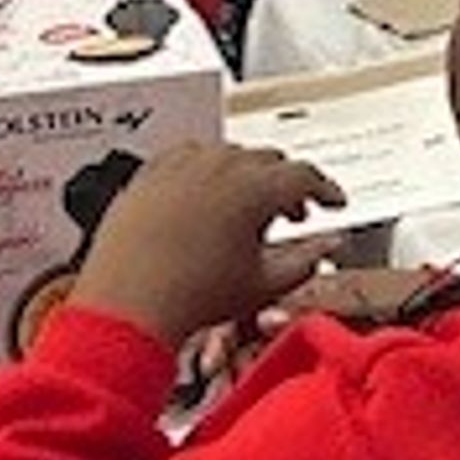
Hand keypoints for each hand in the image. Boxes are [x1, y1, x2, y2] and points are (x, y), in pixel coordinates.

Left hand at [73, 142, 347, 349]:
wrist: (128, 304)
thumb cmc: (189, 296)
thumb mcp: (264, 284)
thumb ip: (306, 261)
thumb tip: (325, 249)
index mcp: (255, 187)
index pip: (306, 174)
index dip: (325, 189)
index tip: (331, 201)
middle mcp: (218, 165)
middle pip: (268, 160)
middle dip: (286, 184)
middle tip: (293, 212)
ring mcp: (181, 164)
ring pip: (228, 155)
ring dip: (246, 177)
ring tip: (245, 212)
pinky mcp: (151, 173)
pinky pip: (187, 159)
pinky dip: (205, 173)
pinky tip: (205, 199)